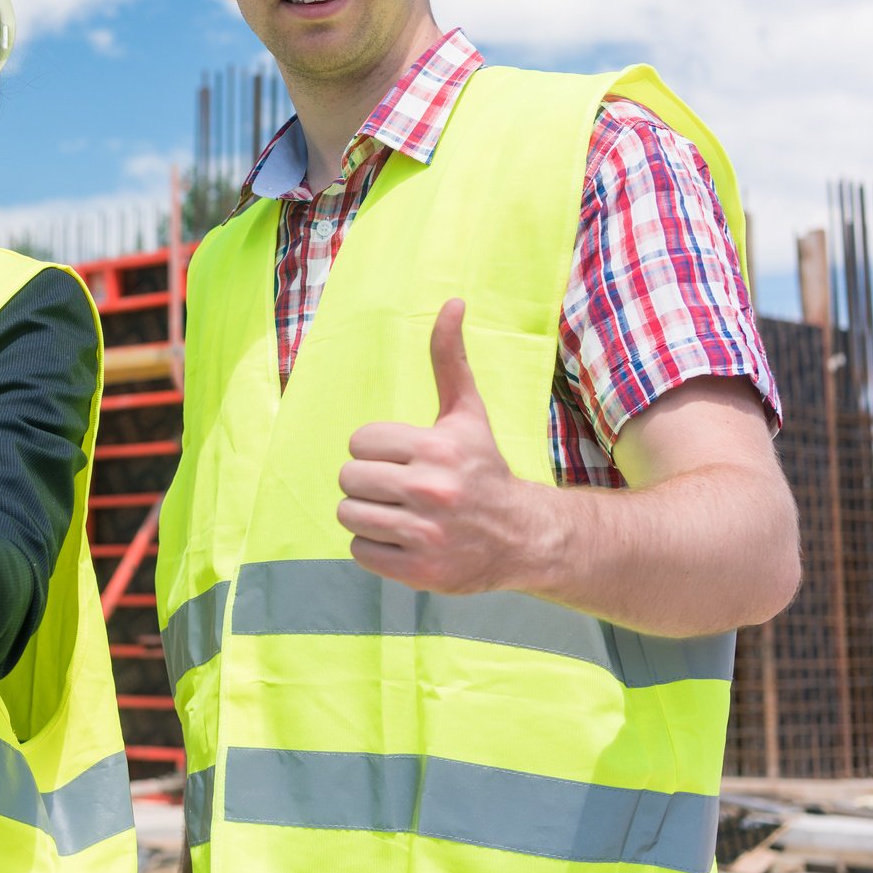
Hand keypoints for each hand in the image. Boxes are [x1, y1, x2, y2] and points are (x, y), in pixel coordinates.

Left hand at [336, 299, 558, 595]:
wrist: (523, 537)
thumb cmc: (483, 469)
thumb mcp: (466, 413)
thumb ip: (449, 360)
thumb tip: (452, 301)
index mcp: (437, 448)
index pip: (359, 442)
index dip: (377, 450)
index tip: (405, 459)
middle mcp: (431, 490)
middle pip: (348, 479)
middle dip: (367, 483)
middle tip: (398, 488)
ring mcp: (425, 534)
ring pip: (349, 515)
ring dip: (368, 515)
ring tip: (400, 513)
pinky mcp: (419, 570)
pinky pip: (359, 551)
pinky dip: (375, 547)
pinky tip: (405, 539)